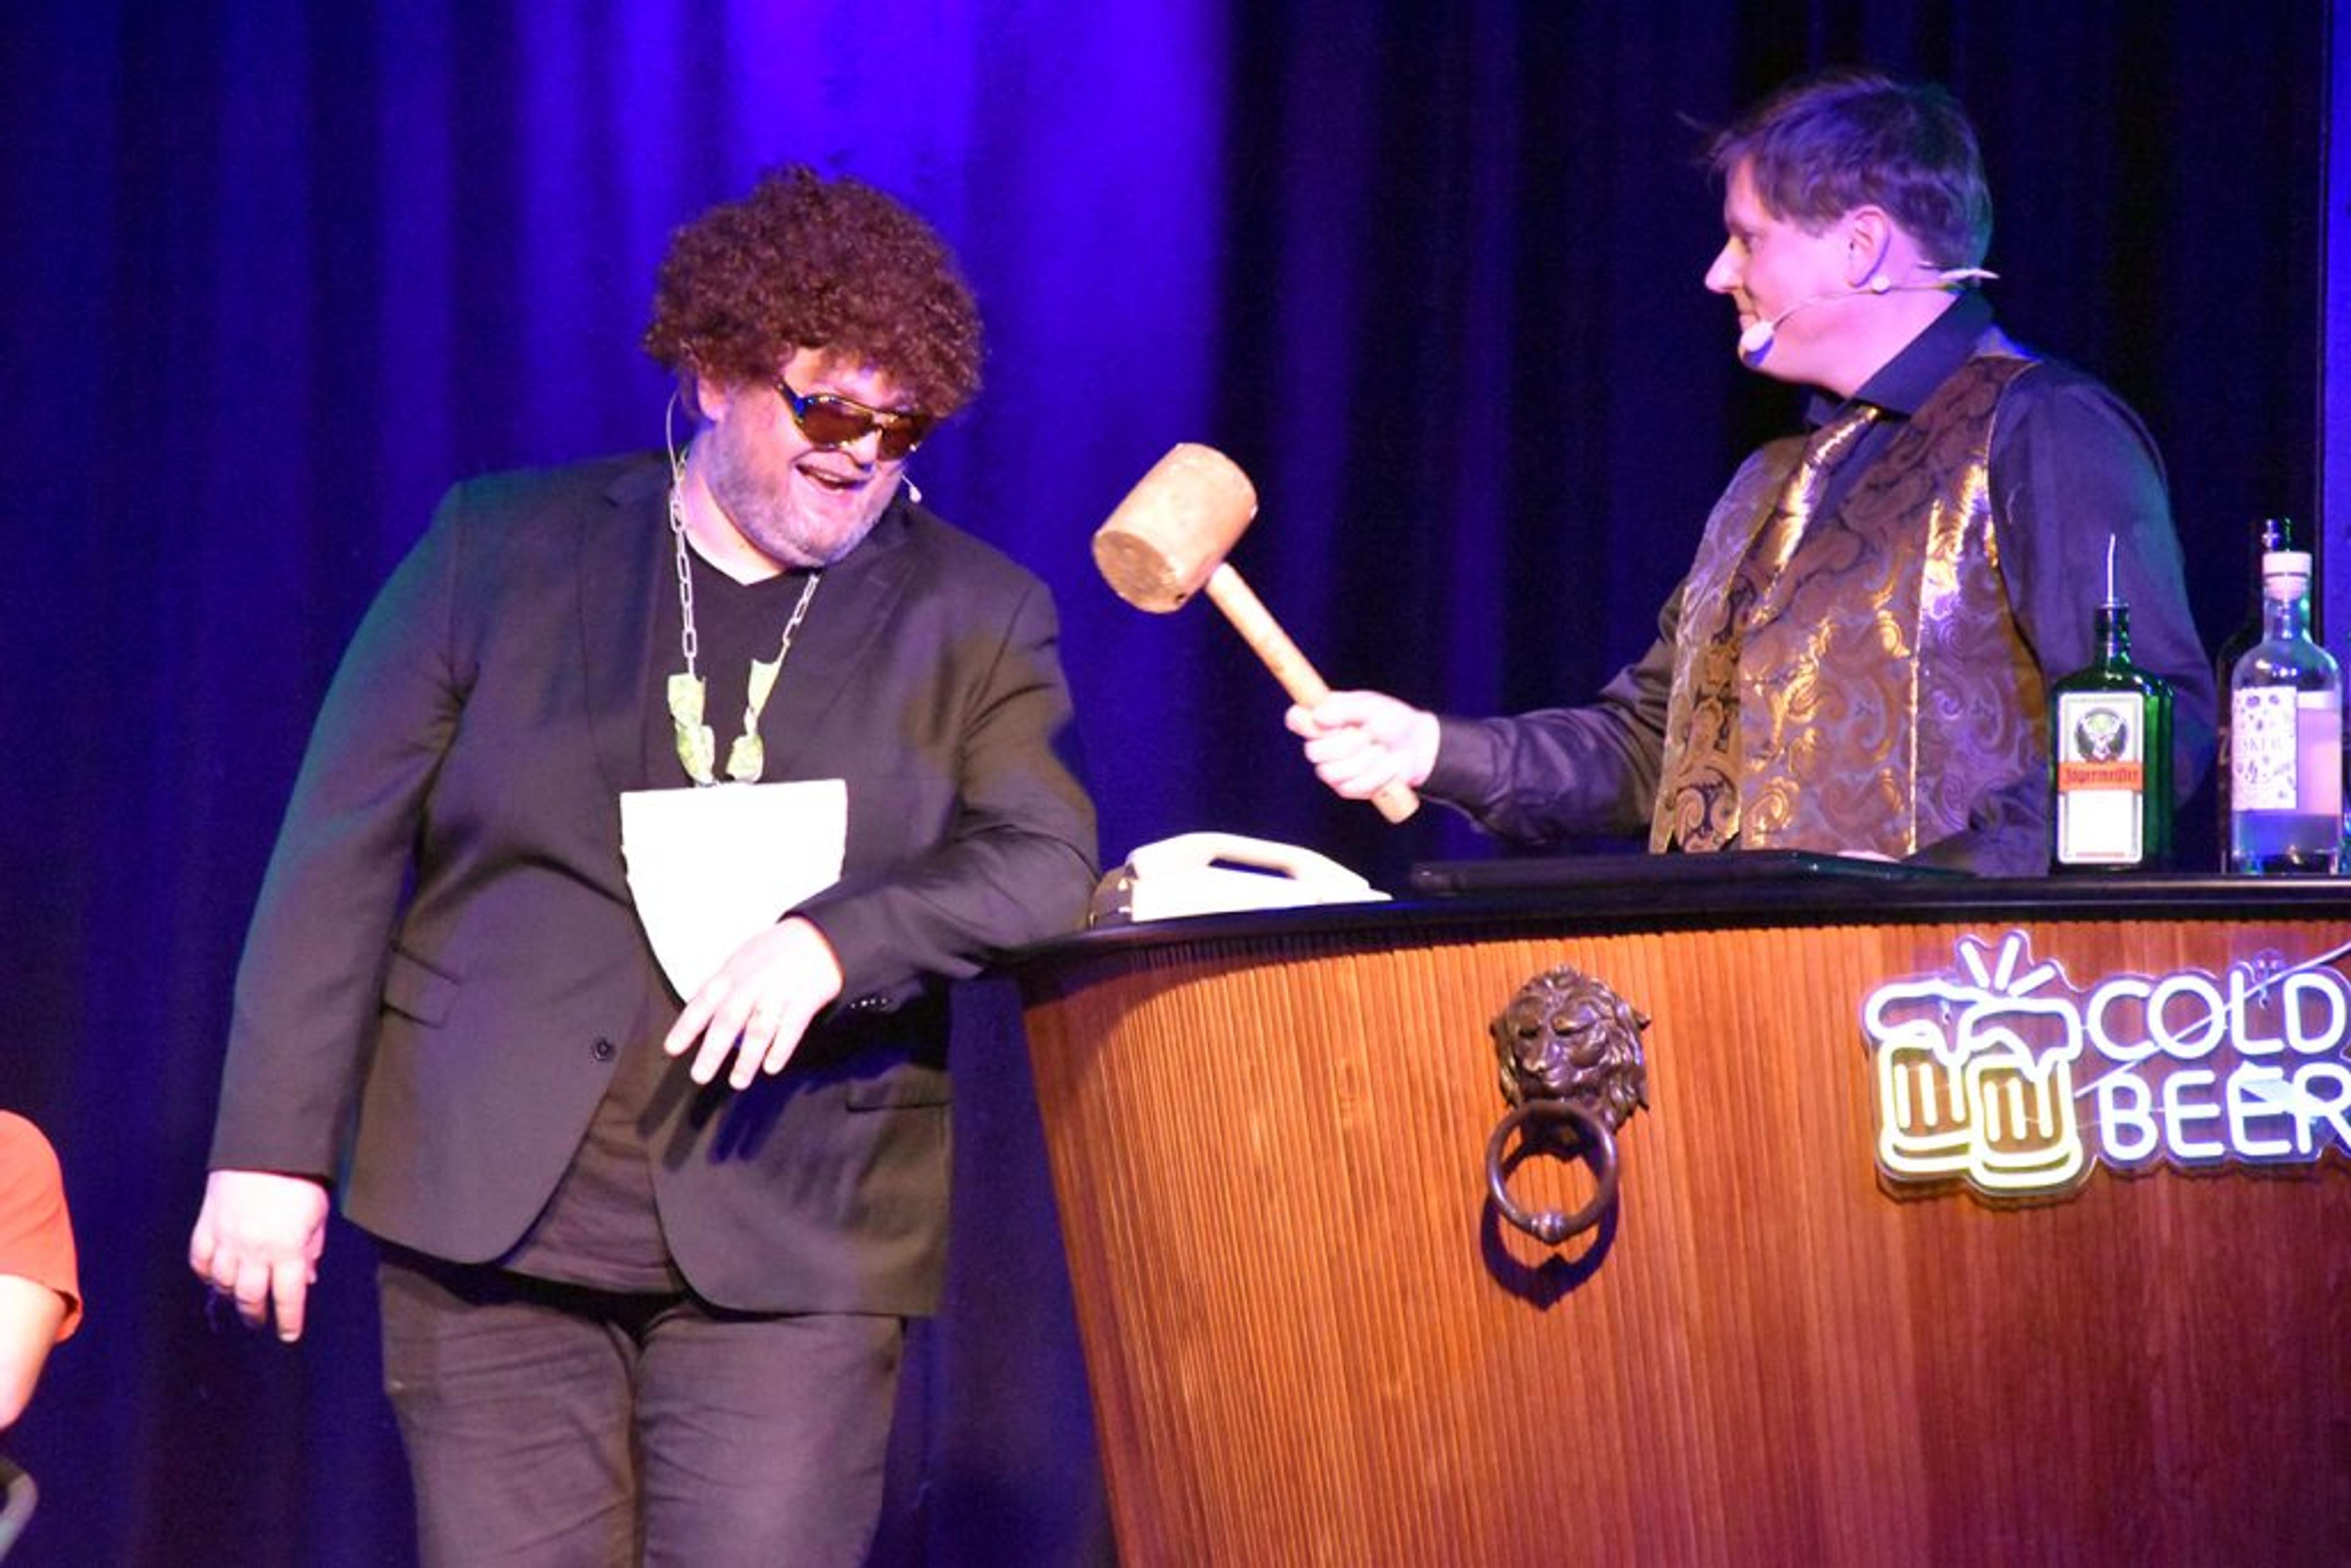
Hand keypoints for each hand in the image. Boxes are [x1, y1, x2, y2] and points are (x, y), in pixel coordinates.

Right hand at [189, 1169, 329, 1342]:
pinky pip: (200, 1260)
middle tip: (260, 1322)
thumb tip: (307, 1278)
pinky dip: (206, 1273)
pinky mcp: (206, 1225)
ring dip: (231, 1296)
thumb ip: (311, 1249)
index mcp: (287, 1249)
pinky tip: (213, 1278)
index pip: (287, 1297)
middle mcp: (254, 1251)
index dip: (288, 1320)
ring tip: (238, 1300)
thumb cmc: (299, 1180)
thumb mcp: (317, 1215)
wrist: (265, 1147)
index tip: (288, 1335)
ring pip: (222, 1282)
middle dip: (255, 1315)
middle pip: (250, 1297)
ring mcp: (226, 1239)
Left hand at [663, 916, 845, 1090]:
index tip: (672, 1048)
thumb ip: (722, 987)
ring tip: (738, 1081)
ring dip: (748, 1058)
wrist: (817, 936)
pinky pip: (792, 1027)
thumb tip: (699, 1016)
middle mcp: (753, 983)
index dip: (686, 1026)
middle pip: (729, 1020)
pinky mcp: (805, 998)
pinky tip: (772, 1066)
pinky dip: (781, 1049)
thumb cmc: (774, 952)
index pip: (703, 1002)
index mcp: (732, 974)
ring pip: (760, 1028)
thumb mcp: (741, 960)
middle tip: (701, 1075)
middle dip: (713, 1050)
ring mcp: (779, 991)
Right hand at [1285, 690, 1439, 800]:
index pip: (1295, 719)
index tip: (1322, 721)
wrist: (1418, 747)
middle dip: (1345, 745)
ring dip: (1363, 761)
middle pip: (1313, 752)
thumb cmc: (1393, 720)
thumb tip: (1318, 715)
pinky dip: (1374, 776)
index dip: (1303, 722)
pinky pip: (1350, 786)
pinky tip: (1384, 766)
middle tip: (1366, 736)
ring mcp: (1332, 767)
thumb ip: (1344, 710)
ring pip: (1332, 772)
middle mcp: (1322, 743)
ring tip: (1380, 750)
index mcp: (1323, 717)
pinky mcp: (1346, 788)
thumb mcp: (1372, 707)